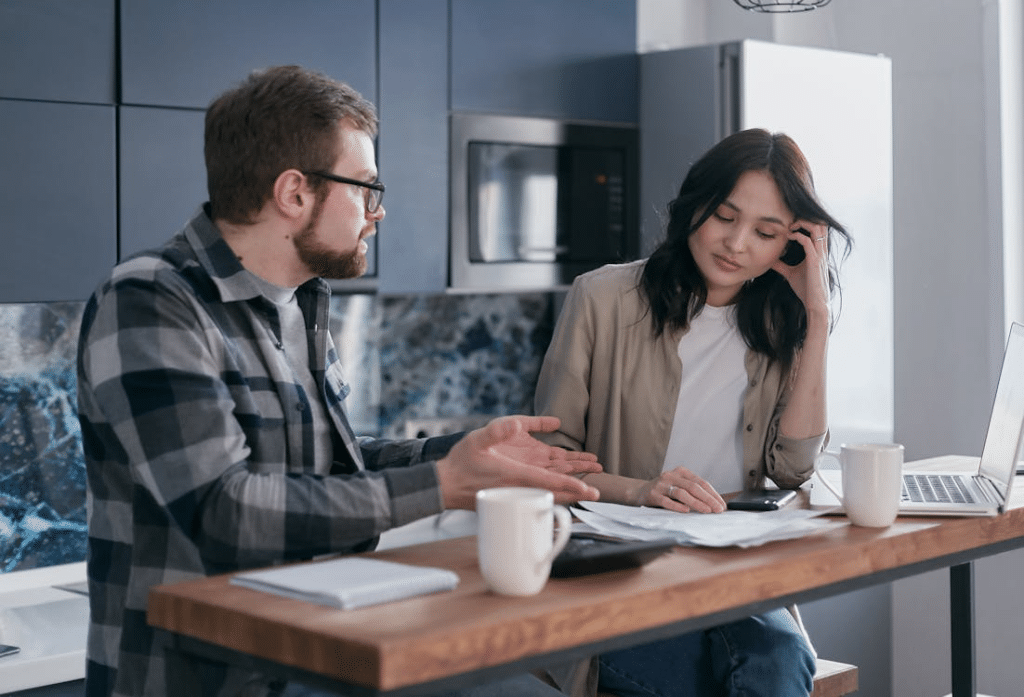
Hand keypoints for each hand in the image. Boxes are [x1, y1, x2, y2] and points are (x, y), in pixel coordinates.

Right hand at [435, 415, 601, 509]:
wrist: (446, 484)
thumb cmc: (461, 463)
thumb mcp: (477, 440)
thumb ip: (498, 431)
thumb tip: (517, 421)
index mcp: (516, 475)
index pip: (552, 483)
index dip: (573, 486)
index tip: (591, 491)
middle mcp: (521, 484)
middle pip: (557, 489)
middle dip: (578, 488)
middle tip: (599, 489)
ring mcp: (519, 487)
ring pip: (551, 488)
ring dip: (570, 483)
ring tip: (589, 476)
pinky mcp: (515, 487)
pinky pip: (541, 488)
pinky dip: (556, 485)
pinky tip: (566, 479)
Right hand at [633, 467, 725, 512]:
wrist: (639, 492)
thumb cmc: (664, 491)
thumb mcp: (678, 486)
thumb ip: (693, 492)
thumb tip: (714, 505)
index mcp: (681, 472)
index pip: (701, 482)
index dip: (713, 494)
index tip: (722, 505)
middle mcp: (671, 476)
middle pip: (693, 487)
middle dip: (708, 499)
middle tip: (718, 509)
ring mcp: (661, 485)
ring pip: (682, 493)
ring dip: (696, 503)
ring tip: (707, 511)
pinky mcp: (652, 494)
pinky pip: (667, 501)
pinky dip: (677, 506)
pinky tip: (686, 511)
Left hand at [772, 221, 830, 321]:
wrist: (814, 304)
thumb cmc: (805, 289)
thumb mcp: (790, 273)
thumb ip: (781, 265)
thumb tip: (770, 260)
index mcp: (818, 251)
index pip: (818, 229)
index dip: (807, 221)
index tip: (791, 223)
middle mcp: (821, 251)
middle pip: (821, 224)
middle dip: (807, 218)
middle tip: (791, 221)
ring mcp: (819, 255)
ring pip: (818, 229)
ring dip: (803, 223)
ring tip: (791, 226)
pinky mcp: (815, 262)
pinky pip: (808, 242)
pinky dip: (798, 236)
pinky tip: (789, 237)